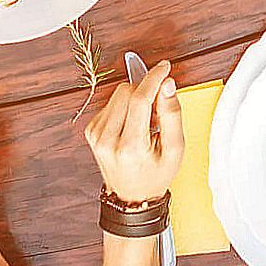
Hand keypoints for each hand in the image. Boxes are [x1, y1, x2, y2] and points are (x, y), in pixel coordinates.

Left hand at [85, 57, 181, 203]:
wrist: (132, 198)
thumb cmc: (155, 174)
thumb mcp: (175, 149)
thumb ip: (172, 114)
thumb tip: (167, 84)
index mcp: (130, 146)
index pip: (139, 99)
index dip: (153, 78)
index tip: (164, 67)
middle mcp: (107, 140)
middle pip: (127, 92)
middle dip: (146, 92)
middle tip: (157, 112)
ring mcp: (95, 135)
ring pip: (117, 94)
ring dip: (134, 100)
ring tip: (145, 123)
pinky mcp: (91, 131)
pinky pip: (110, 104)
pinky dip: (124, 108)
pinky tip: (132, 126)